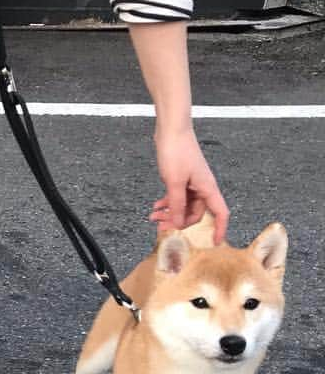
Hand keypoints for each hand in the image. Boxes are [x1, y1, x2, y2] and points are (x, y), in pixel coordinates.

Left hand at [150, 126, 228, 242]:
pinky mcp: (182, 179)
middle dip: (179, 221)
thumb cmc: (177, 152)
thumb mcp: (174, 182)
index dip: (219, 228)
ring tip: (153, 216)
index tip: (215, 242)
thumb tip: (179, 223)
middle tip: (160, 225)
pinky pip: (177, 198)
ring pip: (183, 206)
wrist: (171, 131)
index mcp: (207, 188)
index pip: (220, 212)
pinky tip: (156, 207)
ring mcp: (192, 183)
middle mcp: (202, 187)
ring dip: (170, 213)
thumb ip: (177, 204)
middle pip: (195, 213)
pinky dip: (167, 204)